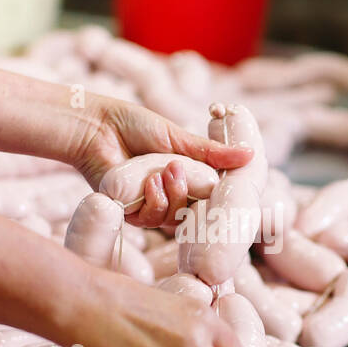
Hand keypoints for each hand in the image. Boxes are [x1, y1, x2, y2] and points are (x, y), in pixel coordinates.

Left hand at [72, 96, 252, 226]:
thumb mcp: (180, 138)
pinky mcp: (130, 214)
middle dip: (191, 192)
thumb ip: (213, 153)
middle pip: (196, 213)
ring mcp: (151, 207)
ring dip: (172, 195)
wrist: (97, 127)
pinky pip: (151, 220)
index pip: (212, 198)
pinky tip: (148, 181)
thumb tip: (250, 155)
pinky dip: (154, 202)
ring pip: (174, 219)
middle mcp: (171, 196)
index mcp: (187, 178)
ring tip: (163, 170)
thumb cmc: (134, 125)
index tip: (230, 188)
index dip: (221, 199)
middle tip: (180, 167)